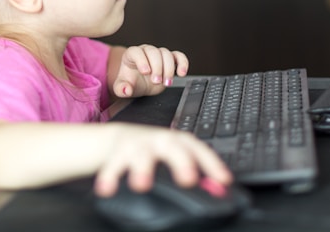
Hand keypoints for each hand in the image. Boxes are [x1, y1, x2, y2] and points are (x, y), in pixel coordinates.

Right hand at [93, 124, 231, 196]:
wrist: (120, 139)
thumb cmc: (156, 152)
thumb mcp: (177, 158)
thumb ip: (198, 172)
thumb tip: (220, 189)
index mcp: (178, 142)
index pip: (199, 149)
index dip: (212, 163)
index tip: (223, 180)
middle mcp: (160, 141)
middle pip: (172, 147)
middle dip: (180, 162)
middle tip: (188, 179)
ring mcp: (138, 145)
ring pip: (141, 153)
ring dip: (142, 168)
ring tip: (141, 185)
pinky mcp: (117, 152)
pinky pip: (112, 165)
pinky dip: (109, 177)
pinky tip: (106, 189)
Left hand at [112, 45, 188, 97]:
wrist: (140, 84)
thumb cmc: (131, 82)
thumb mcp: (122, 87)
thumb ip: (121, 88)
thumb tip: (126, 89)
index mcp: (131, 55)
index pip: (136, 52)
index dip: (142, 61)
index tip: (145, 72)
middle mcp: (145, 51)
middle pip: (153, 52)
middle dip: (157, 67)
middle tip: (156, 81)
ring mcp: (158, 54)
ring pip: (166, 54)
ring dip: (169, 69)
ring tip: (166, 83)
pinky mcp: (170, 59)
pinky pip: (179, 56)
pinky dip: (182, 63)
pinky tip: (182, 73)